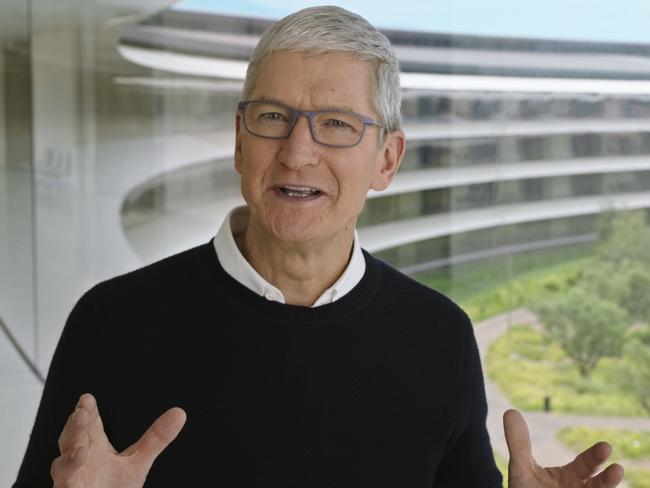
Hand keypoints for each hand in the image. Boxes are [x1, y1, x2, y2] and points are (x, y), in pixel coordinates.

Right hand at [50, 393, 185, 487]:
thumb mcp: (138, 461)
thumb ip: (156, 438)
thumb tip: (179, 414)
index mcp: (95, 447)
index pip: (91, 425)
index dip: (88, 411)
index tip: (87, 398)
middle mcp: (80, 460)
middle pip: (74, 438)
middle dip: (77, 423)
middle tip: (82, 409)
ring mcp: (73, 478)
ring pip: (63, 462)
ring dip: (70, 449)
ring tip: (81, 437)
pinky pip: (66, 483)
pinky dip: (70, 470)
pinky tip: (79, 457)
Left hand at [504, 409, 623, 486]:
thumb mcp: (521, 468)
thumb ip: (519, 444)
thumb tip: (510, 411)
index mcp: (571, 476)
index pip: (586, 464)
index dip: (596, 456)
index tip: (606, 446)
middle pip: (598, 485)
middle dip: (608, 478)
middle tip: (618, 468)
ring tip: (616, 476)